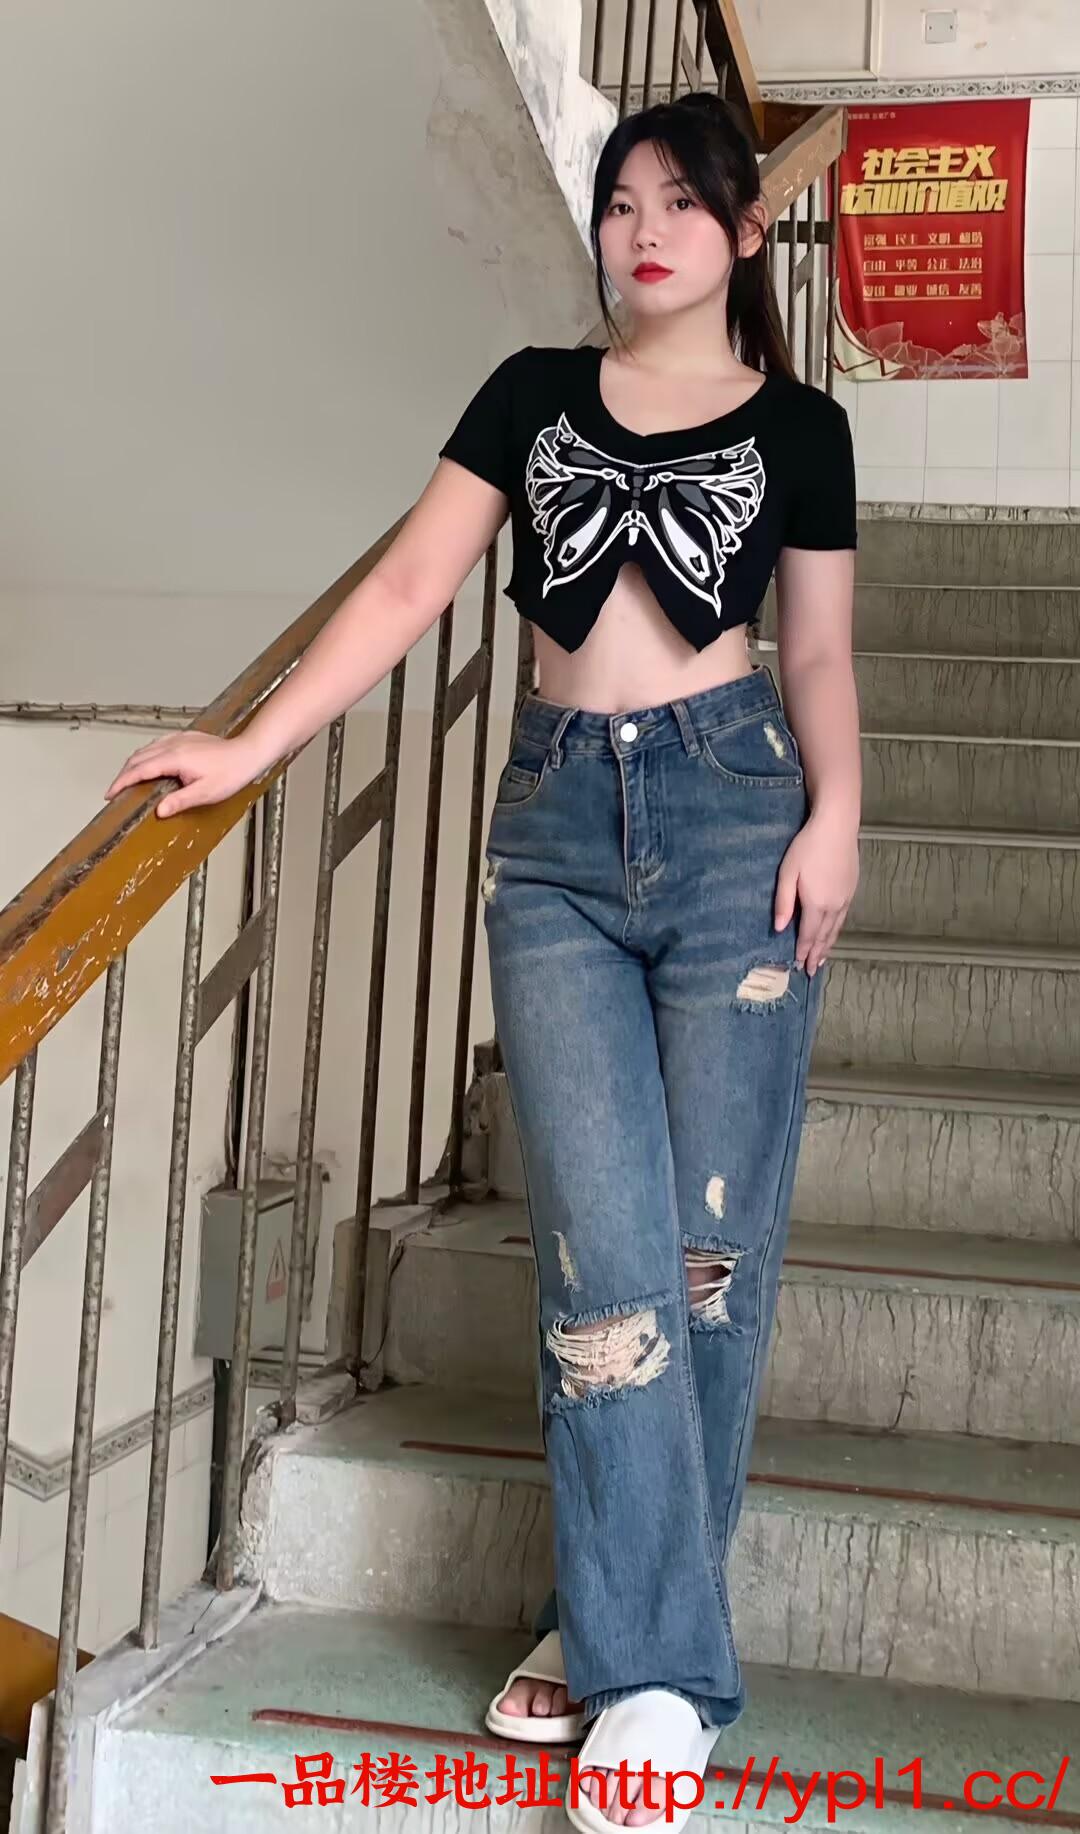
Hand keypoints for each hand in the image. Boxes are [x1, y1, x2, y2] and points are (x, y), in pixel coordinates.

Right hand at [104, 731, 262, 818]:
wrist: (248, 752)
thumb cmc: (231, 772)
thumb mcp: (205, 793)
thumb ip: (180, 801)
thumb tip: (159, 811)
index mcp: (174, 758)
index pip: (139, 771)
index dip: (121, 782)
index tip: (110, 793)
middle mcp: (172, 745)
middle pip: (137, 759)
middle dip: (123, 775)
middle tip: (115, 791)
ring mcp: (178, 739)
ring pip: (145, 749)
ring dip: (133, 764)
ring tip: (127, 780)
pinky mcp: (185, 737)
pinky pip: (157, 744)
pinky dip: (145, 754)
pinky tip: (148, 761)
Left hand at [773, 808, 858, 975]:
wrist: (837, 827)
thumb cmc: (807, 847)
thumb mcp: (788, 873)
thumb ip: (783, 902)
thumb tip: (779, 928)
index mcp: (816, 904)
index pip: (808, 934)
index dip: (803, 951)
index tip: (799, 965)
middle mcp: (833, 906)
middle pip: (824, 936)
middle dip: (816, 954)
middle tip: (811, 970)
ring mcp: (845, 898)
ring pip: (835, 928)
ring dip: (828, 945)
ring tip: (822, 959)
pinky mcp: (852, 889)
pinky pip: (843, 918)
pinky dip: (837, 930)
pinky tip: (833, 932)